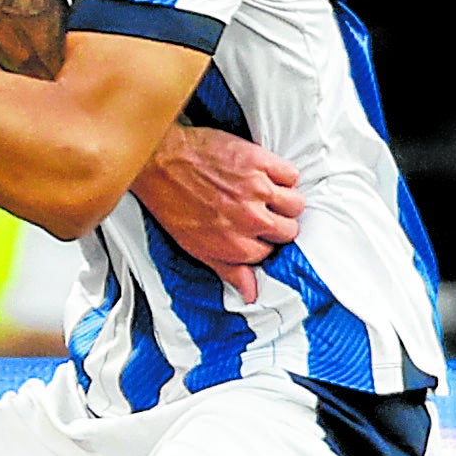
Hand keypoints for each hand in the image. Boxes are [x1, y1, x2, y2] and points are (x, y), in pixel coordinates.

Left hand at [130, 127, 303, 299]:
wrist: (158, 163)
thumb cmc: (172, 203)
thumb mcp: (196, 247)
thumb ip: (229, 270)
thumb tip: (252, 294)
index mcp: (236, 245)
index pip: (270, 253)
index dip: (261, 242)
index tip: (254, 233)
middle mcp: (250, 220)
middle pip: (289, 231)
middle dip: (277, 225)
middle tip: (262, 214)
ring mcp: (257, 190)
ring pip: (296, 204)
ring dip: (284, 201)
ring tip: (268, 196)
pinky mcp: (259, 162)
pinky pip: (291, 175)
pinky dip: (283, 175)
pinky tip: (266, 176)